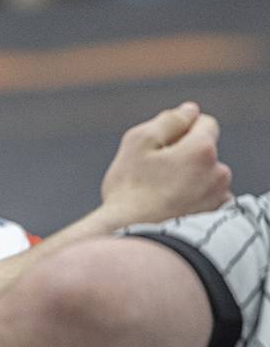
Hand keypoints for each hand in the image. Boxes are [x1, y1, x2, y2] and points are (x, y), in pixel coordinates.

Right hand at [99, 102, 232, 229]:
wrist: (128, 235)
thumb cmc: (129, 190)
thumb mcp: (138, 142)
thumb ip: (167, 121)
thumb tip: (189, 111)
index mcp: (202, 149)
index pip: (204, 122)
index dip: (180, 130)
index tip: (159, 146)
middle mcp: (218, 171)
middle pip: (204, 151)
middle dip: (184, 156)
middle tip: (153, 173)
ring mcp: (218, 196)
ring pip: (206, 175)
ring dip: (189, 178)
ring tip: (159, 194)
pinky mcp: (214, 216)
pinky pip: (208, 198)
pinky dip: (194, 199)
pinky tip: (171, 207)